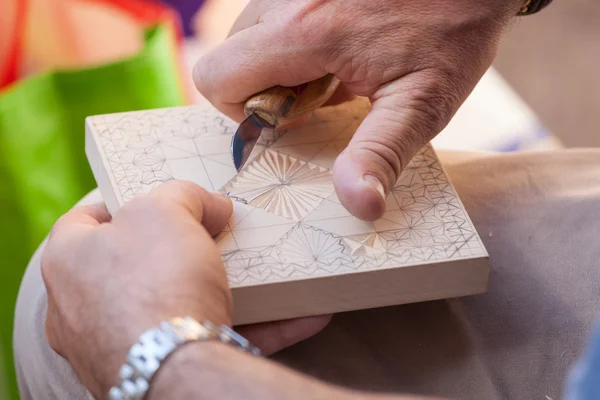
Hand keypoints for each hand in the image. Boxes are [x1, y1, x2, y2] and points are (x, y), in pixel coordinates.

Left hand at [42, 181, 329, 397]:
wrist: (175, 369)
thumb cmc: (155, 279)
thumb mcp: (165, 209)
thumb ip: (185, 195)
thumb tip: (213, 208)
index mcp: (70, 261)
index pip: (85, 219)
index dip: (124, 202)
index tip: (161, 200)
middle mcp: (82, 309)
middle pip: (136, 266)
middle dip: (180, 250)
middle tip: (215, 236)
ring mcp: (118, 347)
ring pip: (178, 308)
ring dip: (225, 291)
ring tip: (264, 274)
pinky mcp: (156, 375)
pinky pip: (210, 342)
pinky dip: (253, 328)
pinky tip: (300, 316)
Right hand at [193, 0, 522, 219]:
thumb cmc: (453, 31)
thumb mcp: (422, 103)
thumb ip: (381, 154)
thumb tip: (358, 205)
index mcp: (306, 32)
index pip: (218, 76)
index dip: (243, 111)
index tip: (294, 119)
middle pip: (230, 58)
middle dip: (263, 90)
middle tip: (319, 96)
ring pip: (249, 37)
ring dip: (279, 66)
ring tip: (334, 70)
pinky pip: (274, 18)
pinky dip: (294, 42)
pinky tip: (338, 48)